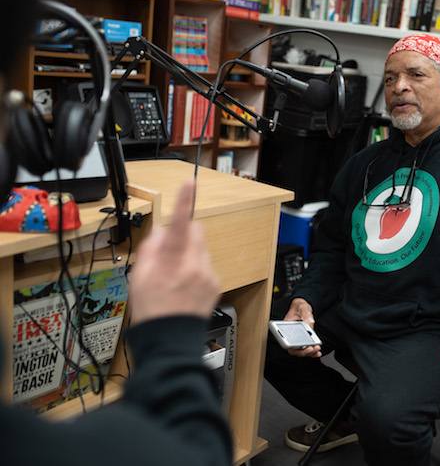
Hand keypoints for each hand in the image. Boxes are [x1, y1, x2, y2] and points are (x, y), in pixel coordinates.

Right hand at [128, 179, 220, 324]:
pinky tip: (184, 287)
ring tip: (173, 279)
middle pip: (196, 233)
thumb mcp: (138, 279)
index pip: (180, 224)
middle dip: (184, 235)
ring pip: (200, 250)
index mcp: (174, 263)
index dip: (184, 201)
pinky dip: (195, 270)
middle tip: (167, 254)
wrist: (171, 341)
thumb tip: (160, 231)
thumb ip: (150, 250)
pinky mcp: (216, 284)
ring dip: (188, 255)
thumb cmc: (152, 312)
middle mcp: (196, 267)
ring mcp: (209, 276)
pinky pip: (205, 266)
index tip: (190, 183)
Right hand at [284, 298, 321, 357]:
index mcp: (286, 328)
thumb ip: (306, 314)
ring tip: (317, 350)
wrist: (302, 307)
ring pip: (300, 351)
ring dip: (309, 353)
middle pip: (293, 350)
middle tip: (311, 348)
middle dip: (303, 352)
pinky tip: (318, 352)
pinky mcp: (304, 340)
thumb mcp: (302, 308)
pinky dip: (312, 352)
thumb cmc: (299, 307)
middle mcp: (291, 336)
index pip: (286, 341)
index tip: (300, 346)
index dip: (292, 347)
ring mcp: (297, 339)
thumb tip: (310, 322)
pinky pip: (306, 348)